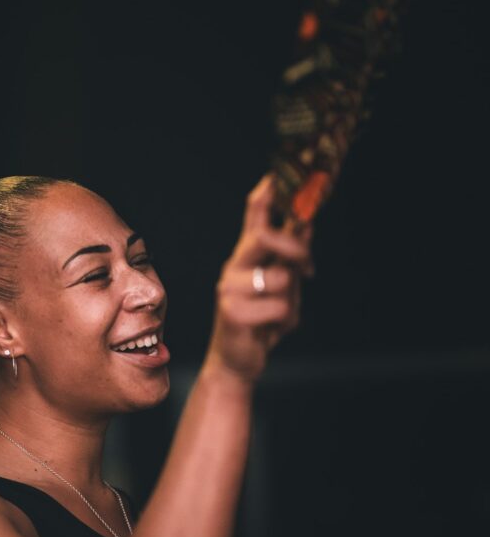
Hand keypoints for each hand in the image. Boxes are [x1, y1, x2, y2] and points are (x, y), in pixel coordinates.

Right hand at [204, 173, 314, 382]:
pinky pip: (280, 307)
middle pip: (264, 237)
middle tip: (308, 269)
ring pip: (281, 279)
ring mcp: (229, 288)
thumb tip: (308, 223)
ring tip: (278, 316)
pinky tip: (271, 331)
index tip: (276, 175)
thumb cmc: (261, 321)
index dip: (266, 195)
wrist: (237, 361)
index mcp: (246, 257)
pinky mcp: (232, 312)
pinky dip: (285, 322)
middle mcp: (234, 266)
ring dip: (291, 301)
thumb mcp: (281, 286)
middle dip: (295, 248)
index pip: (253, 217)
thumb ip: (290, 258)